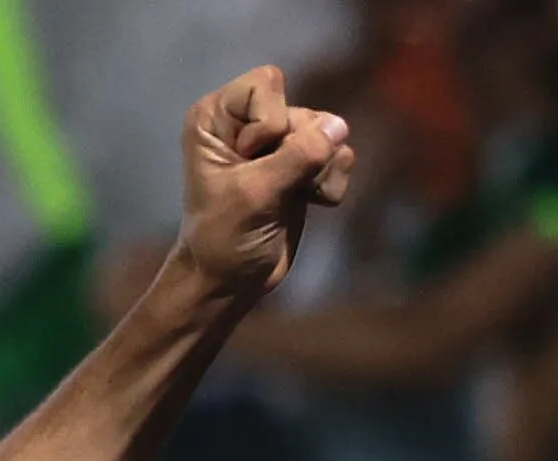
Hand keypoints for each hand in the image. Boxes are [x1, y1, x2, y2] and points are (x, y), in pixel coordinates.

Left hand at [168, 65, 355, 304]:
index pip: (266, 82)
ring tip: (287, 198)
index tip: (245, 161)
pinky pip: (341, 154)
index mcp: (216, 116)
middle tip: (266, 187)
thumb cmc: (223, 238)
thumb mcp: (254, 195)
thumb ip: (297, 156)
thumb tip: (339, 125)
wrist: (231, 281)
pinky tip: (307, 202)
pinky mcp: (305, 163)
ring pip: (329, 131)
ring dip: (317, 171)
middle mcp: (247, 121)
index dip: (268, 124)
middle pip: (303, 111)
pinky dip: (330, 182)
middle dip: (297, 151)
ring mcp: (280, 141)